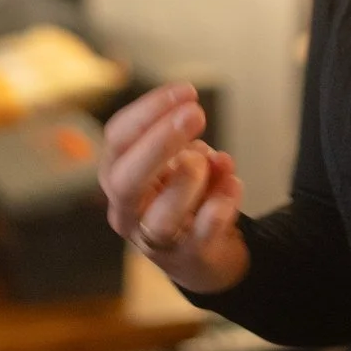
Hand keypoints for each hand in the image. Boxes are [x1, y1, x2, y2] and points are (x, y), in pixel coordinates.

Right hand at [100, 83, 249, 295]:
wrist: (203, 254)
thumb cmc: (183, 195)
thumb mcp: (178, 161)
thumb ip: (188, 147)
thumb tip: (202, 149)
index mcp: (118, 175)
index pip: (117, 138)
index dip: (148, 111)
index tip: (186, 91)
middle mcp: (127, 211)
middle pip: (125, 179)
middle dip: (160, 142)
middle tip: (196, 114)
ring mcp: (155, 240)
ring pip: (161, 216)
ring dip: (190, 179)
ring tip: (210, 159)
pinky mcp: (188, 259)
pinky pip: (203, 232)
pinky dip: (222, 204)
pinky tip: (233, 183)